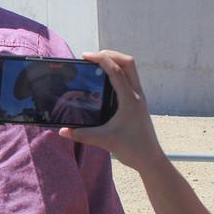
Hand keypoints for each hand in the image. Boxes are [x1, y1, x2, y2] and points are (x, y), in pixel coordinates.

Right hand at [56, 50, 164, 173]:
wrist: (151, 159)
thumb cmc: (132, 149)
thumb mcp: (104, 141)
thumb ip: (82, 135)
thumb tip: (62, 131)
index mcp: (130, 100)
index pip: (116, 71)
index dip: (101, 59)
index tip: (85, 56)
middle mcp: (136, 95)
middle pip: (128, 63)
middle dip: (110, 54)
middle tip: (92, 57)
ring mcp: (138, 97)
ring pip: (130, 69)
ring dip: (115, 62)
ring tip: (97, 64)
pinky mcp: (137, 102)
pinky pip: (129, 79)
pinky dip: (117, 73)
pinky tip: (104, 81)